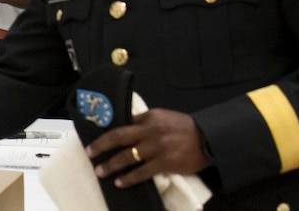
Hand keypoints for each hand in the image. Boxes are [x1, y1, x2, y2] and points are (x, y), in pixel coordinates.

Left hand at [84, 108, 209, 187]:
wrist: (209, 139)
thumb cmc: (185, 128)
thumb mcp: (164, 117)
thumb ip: (146, 121)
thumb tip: (127, 125)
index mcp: (149, 117)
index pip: (123, 124)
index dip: (108, 132)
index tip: (97, 139)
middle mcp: (150, 130)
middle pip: (119, 137)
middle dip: (101, 146)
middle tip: (90, 153)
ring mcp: (157, 147)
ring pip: (127, 156)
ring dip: (111, 165)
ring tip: (100, 171)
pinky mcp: (165, 163)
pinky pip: (142, 172)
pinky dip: (128, 178)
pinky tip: (120, 182)